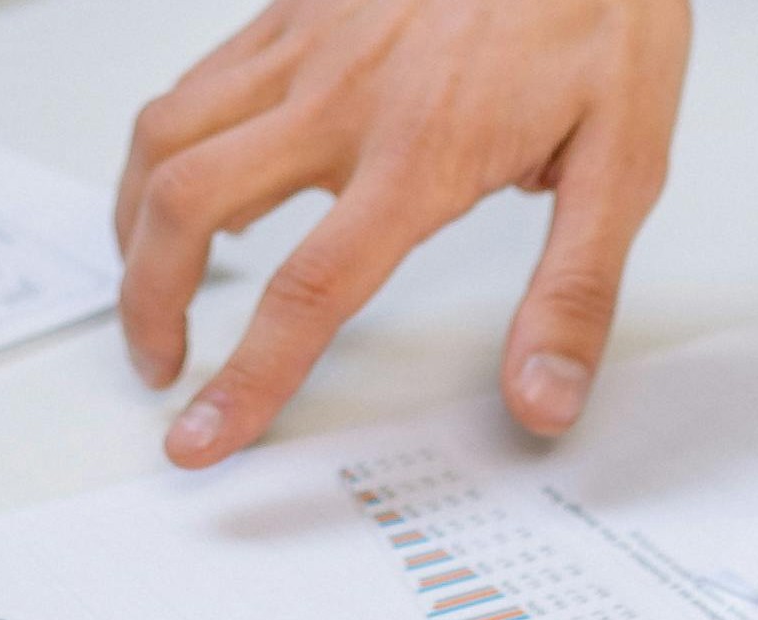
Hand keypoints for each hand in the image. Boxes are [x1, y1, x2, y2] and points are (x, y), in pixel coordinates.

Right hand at [117, 0, 687, 468]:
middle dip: (147, 303)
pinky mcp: (294, 6)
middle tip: (160, 363)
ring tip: (149, 283)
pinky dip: (166, 147)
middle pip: (187, 206)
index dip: (244, 382)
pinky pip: (196, 81)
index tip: (201, 438)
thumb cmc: (599, 8)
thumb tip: (544, 399)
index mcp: (419, 154)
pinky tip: (189, 182)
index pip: (306, 293)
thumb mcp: (623, 161)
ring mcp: (307, 43)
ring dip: (133, 224)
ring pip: (165, 136)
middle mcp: (342, 96)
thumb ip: (573, 292)